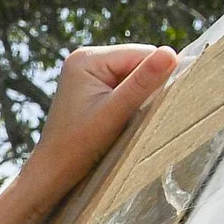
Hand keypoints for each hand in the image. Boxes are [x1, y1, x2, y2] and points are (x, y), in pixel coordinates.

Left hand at [22, 44, 179, 194]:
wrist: (53, 170)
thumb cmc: (79, 145)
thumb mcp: (116, 112)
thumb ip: (143, 82)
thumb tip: (171, 53)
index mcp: (87, 58)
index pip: (142, 54)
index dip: (154, 78)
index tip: (146, 106)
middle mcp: (85, 58)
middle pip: (138, 62)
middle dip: (144, 87)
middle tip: (132, 115)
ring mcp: (87, 72)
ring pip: (134, 75)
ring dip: (138, 96)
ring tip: (124, 118)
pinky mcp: (92, 86)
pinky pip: (124, 85)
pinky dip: (129, 101)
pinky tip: (119, 118)